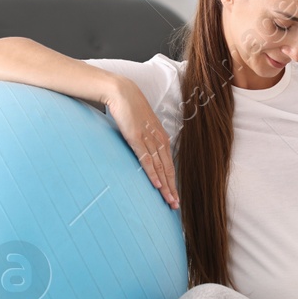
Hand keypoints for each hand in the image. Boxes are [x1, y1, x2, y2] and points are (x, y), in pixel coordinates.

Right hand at [103, 77, 179, 209]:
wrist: (121, 92)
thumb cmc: (130, 109)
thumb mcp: (141, 126)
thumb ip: (145, 139)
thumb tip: (144, 152)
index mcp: (161, 138)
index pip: (169, 164)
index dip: (172, 181)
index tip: (175, 196)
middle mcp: (158, 140)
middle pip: (168, 169)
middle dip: (172, 188)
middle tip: (176, 206)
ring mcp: (148, 139)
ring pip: (160, 167)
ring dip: (165, 186)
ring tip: (169, 200)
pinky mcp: (136, 138)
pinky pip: (146, 159)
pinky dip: (153, 173)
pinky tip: (157, 185)